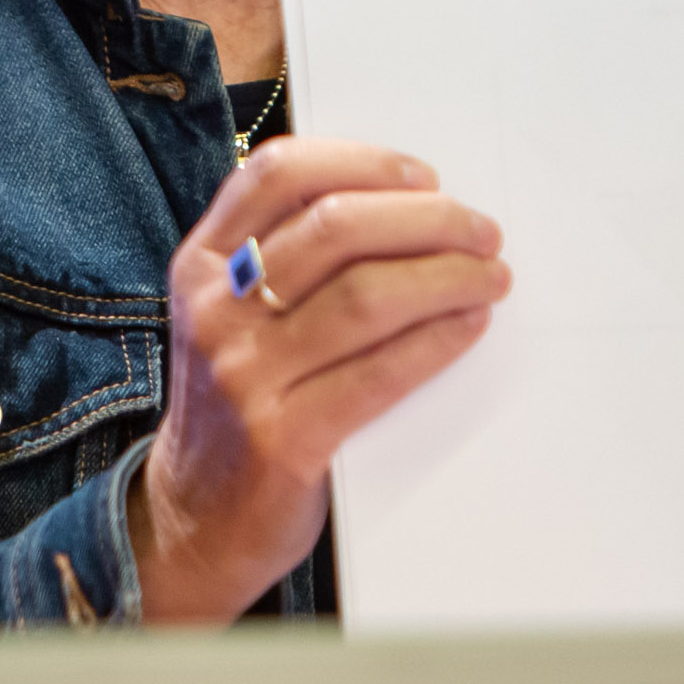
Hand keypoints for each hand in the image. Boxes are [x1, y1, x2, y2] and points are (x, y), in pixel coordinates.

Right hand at [136, 136, 507, 622]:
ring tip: (490, 276)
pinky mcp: (284, 438)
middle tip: (480, 230)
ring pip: (365, 295)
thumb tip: (403, 207)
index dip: (360, 162)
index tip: (423, 176)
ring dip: (446, 276)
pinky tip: (469, 325)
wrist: (193, 522)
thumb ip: (282, 261)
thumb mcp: (228, 317)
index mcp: (200, 264)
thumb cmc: (235, 406)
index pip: (276, 173)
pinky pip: (379, 373)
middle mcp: (215, 310)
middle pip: (335, 227)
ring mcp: (244, 375)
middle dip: (426, 219)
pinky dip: (435, 341)